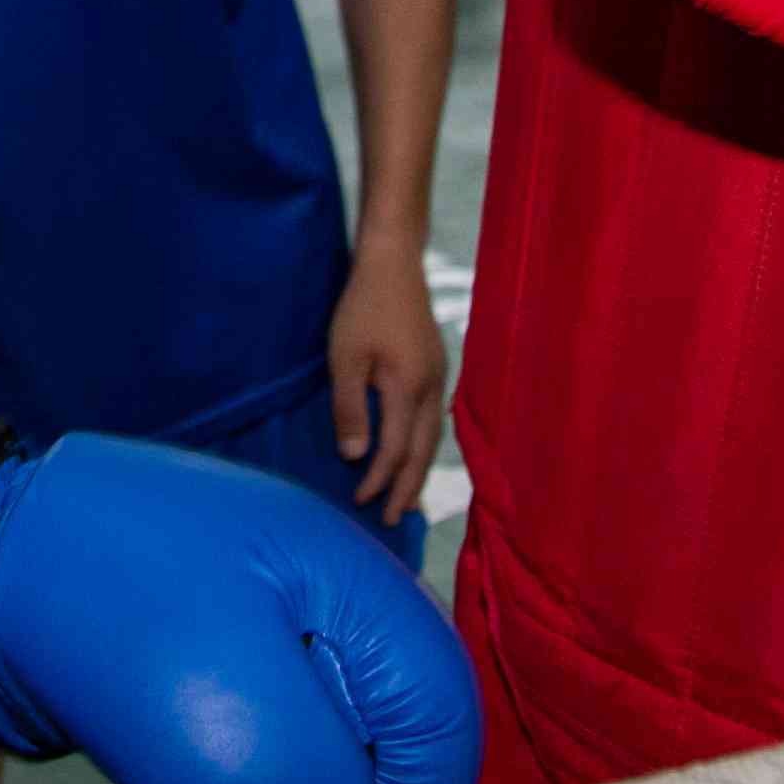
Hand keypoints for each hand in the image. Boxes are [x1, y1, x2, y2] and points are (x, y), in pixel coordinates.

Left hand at [327, 244, 449, 517]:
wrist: (394, 263)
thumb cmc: (362, 308)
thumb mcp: (345, 357)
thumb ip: (350, 408)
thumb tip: (355, 457)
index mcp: (408, 387)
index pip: (396, 449)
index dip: (379, 479)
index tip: (361, 501)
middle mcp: (431, 388)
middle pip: (424, 451)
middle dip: (409, 488)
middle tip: (395, 520)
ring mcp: (438, 377)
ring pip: (433, 436)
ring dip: (418, 469)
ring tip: (407, 496)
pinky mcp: (435, 367)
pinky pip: (433, 419)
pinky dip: (422, 444)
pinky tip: (413, 451)